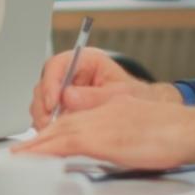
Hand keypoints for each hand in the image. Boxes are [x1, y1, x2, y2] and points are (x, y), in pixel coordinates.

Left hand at [14, 95, 194, 169]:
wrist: (188, 129)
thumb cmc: (172, 131)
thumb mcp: (138, 124)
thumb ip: (116, 128)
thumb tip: (103, 141)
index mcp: (108, 108)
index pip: (73, 118)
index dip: (52, 131)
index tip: (38, 143)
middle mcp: (99, 112)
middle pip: (60, 124)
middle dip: (38, 139)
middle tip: (19, 154)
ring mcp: (98, 124)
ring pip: (58, 132)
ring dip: (36, 146)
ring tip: (17, 158)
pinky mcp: (100, 139)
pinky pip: (65, 143)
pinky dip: (47, 150)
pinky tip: (35, 159)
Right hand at [29, 48, 176, 129]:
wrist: (150, 113)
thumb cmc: (140, 99)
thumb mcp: (121, 95)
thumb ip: (95, 96)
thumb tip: (69, 97)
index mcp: (87, 61)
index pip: (58, 64)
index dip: (51, 82)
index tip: (54, 102)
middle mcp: (74, 74)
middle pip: (46, 84)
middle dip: (45, 105)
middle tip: (50, 122)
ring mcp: (67, 92)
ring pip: (44, 100)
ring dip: (45, 117)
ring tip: (54, 131)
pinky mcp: (65, 109)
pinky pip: (49, 114)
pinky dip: (50, 125)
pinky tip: (57, 133)